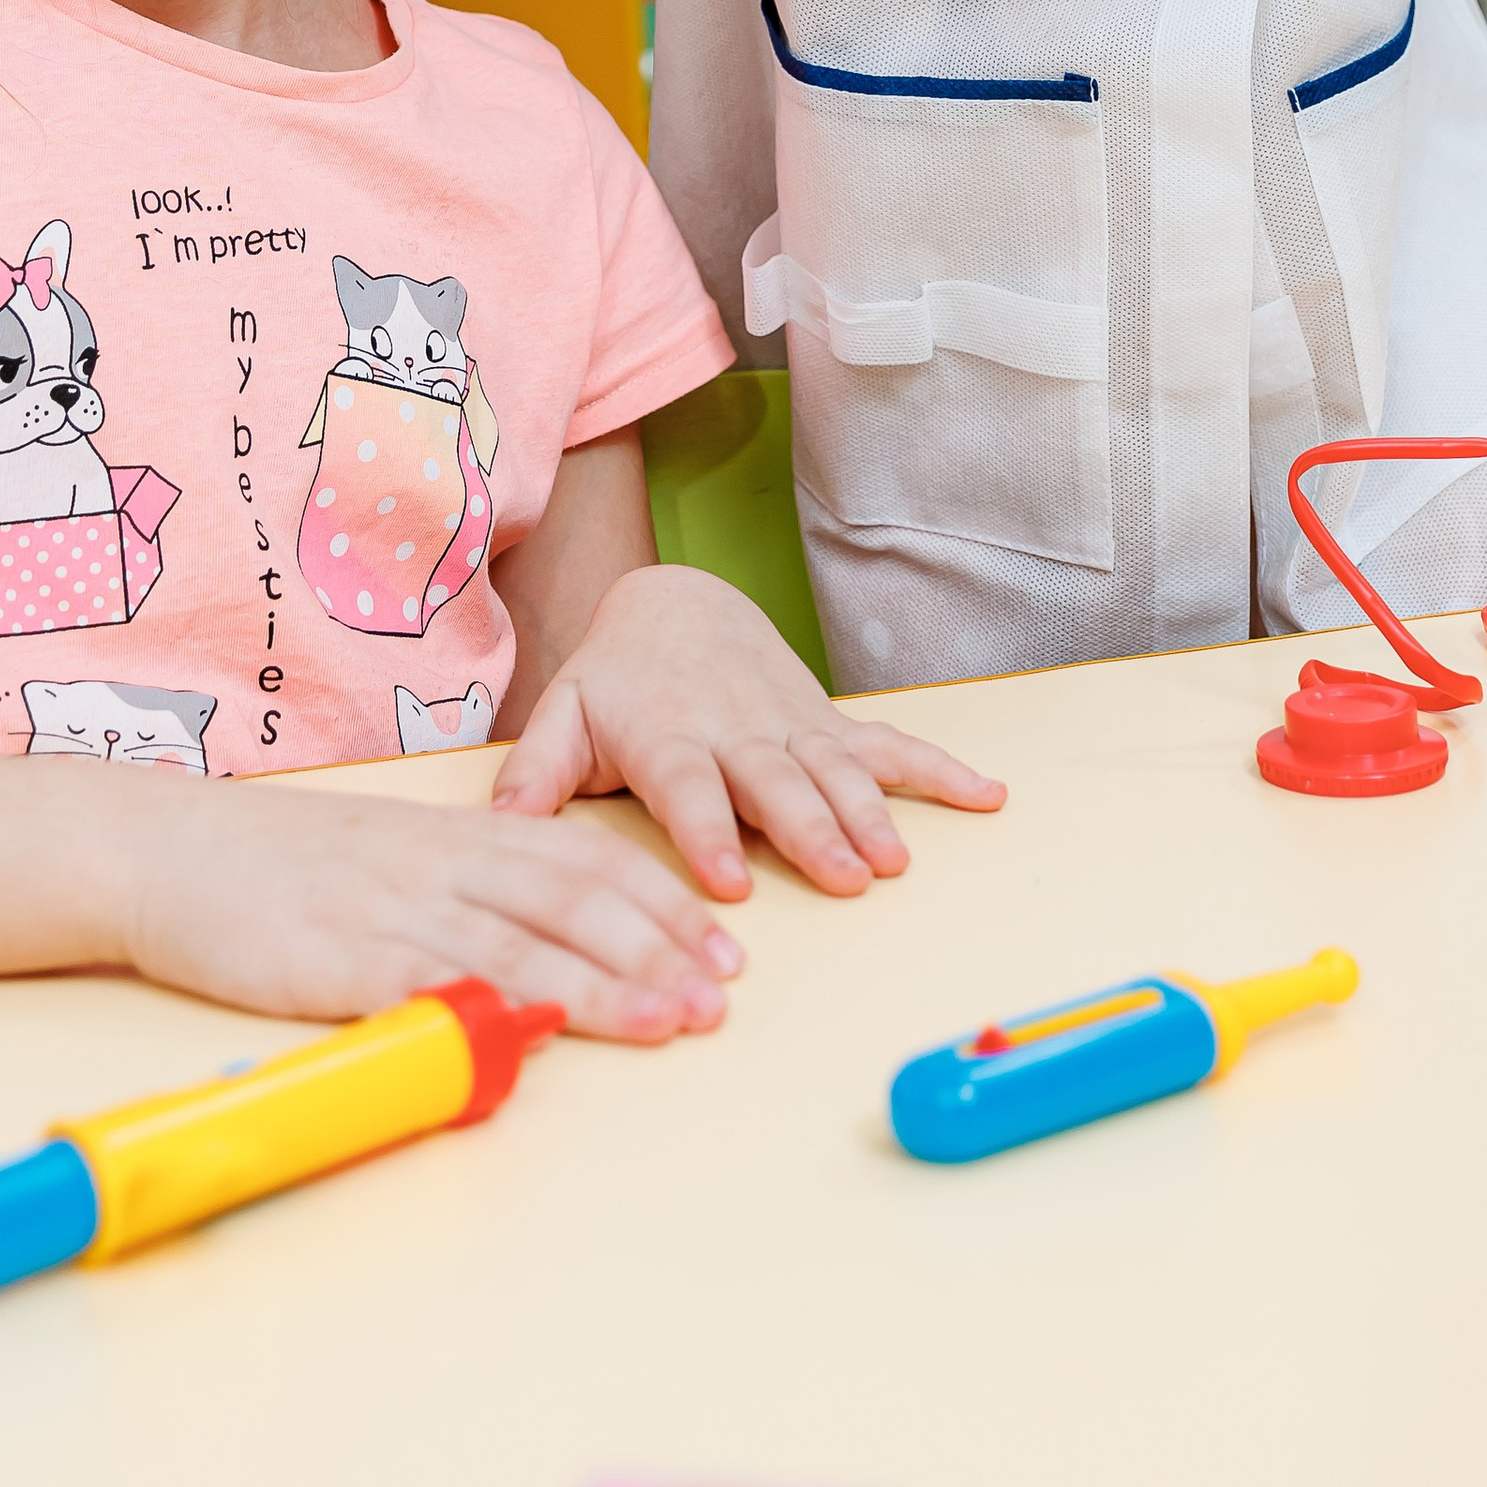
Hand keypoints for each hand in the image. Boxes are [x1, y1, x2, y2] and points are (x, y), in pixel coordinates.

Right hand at [118, 772, 743, 1037]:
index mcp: (456, 833)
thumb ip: (462, 888)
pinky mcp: (346, 960)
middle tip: (725, 989)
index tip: (722, 940)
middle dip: (661, 945)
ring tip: (672, 1019)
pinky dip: (494, 1006)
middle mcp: (441, 862)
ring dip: (609, 985)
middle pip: (576, 897)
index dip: (660, 899)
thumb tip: (538, 943)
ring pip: (526, 942)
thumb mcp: (387, 856)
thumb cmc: (278, 863)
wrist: (169, 850)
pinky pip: (434, 982)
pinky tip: (540, 1035)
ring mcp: (396, 909)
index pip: (583, 858)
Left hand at [492, 563, 1005, 899]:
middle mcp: (738, 730)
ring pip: (837, 769)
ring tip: (895, 860)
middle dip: (811, 830)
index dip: (708, 832)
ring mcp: (792, 725)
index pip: (689, 788)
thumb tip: (500, 826)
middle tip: (845, 878)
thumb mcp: (564, 713)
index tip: (728, 883)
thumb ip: (534, 771)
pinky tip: (986, 795)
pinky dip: (941, 769)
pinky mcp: (828, 724)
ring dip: (870, 812)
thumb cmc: (615, 678)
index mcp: (669, 734)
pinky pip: (891, 744)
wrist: (678, 604)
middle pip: (777, 783)